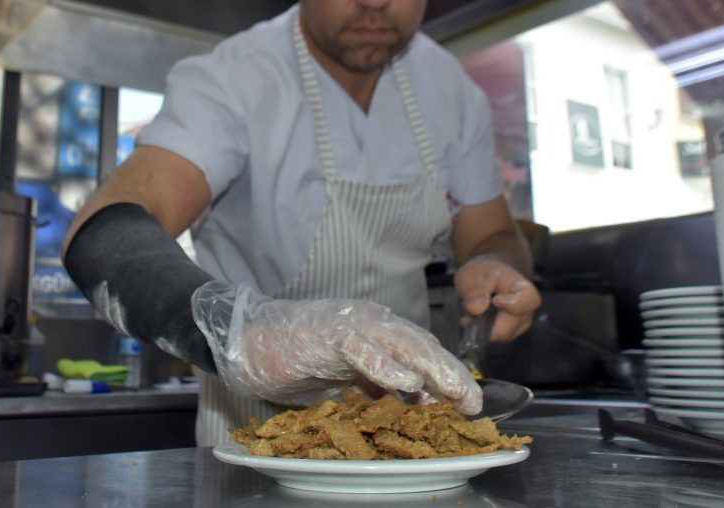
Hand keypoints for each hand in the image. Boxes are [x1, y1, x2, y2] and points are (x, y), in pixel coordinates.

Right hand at [192, 284, 482, 414]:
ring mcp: (349, 324)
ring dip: (429, 367)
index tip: (472, 402)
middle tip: (474, 400)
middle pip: (420, 344)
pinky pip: (360, 347)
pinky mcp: (326, 332)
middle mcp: (371, 321)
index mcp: (378, 331)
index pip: (423, 350)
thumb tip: (415, 399)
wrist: (249, 340)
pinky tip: (404, 382)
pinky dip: (384, 364)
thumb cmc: (297, 356)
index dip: (449, 374)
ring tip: (453, 391)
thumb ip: (379, 382)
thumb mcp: (348, 375)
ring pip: (400, 342)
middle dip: (450, 372)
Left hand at [454, 257, 540, 341]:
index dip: (509, 305)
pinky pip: (497, 338)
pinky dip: (484, 330)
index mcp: (523, 288)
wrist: (487, 279)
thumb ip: (473, 289)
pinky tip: (478, 318)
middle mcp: (527, 309)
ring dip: (483, 326)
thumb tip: (476, 309)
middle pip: (508, 328)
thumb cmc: (482, 274)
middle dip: (485, 321)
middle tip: (471, 308)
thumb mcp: (470, 275)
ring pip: (500, 336)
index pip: (528, 301)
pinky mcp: (512, 333)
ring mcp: (521, 324)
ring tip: (474, 311)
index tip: (494, 300)